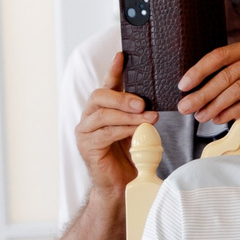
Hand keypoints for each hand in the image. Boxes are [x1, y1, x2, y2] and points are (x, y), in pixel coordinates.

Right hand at [76, 53, 148, 192]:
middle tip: (143, 103)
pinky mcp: (87, 146)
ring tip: (148, 117)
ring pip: (103, 114)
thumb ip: (140, 114)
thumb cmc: (130, 156)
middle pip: (99, 96)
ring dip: (127, 115)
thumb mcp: (138, 129)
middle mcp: (90, 117)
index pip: (107, 85)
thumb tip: (153, 101)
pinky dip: (123, 130)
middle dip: (122, 97)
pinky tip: (137, 131)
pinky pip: (105, 132)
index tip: (122, 55)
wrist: (122, 184)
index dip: (114, 70)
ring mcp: (86, 131)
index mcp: (103, 109)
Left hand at [177, 33, 239, 122]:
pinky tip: (219, 117)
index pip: (219, 56)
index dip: (199, 71)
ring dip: (215, 106)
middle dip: (202, 94)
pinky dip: (232, 112)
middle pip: (226, 77)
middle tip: (186, 106)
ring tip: (200, 115)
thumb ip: (233, 63)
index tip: (184, 84)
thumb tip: (202, 83)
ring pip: (237, 92)